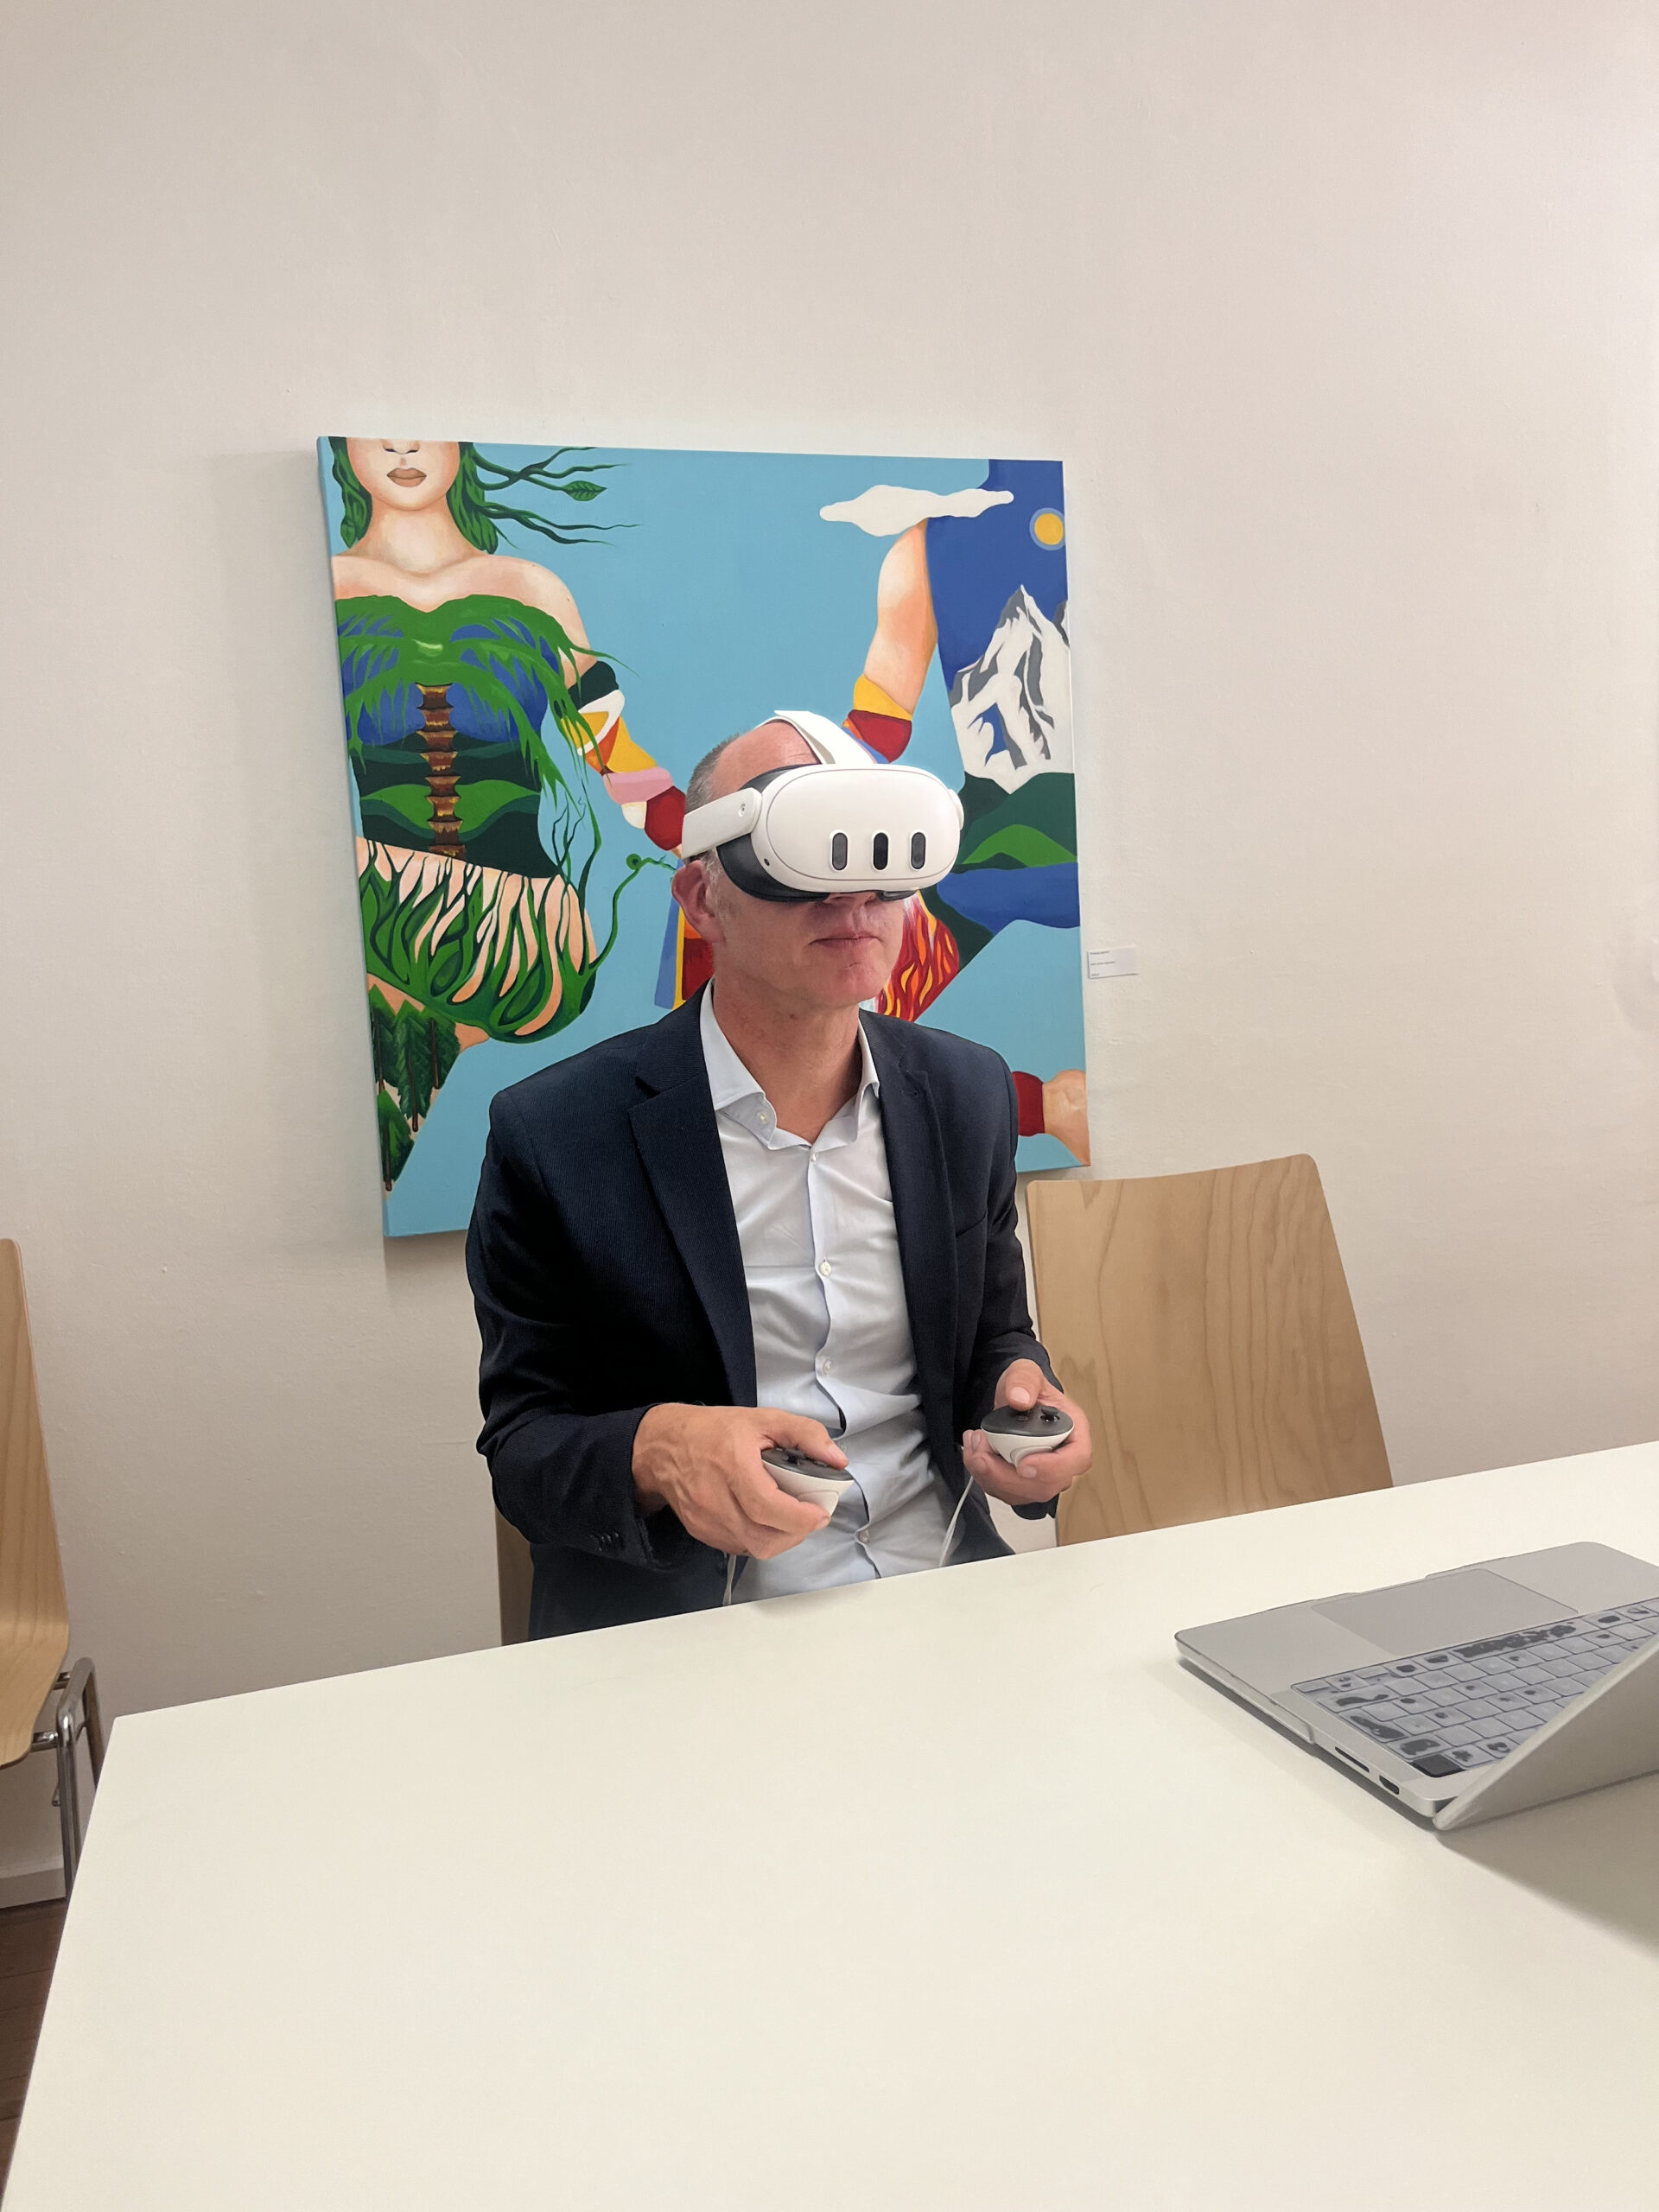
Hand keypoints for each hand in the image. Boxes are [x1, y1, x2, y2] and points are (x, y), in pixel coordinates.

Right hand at [633, 1404, 843, 1556]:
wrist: (663, 1445)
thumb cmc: (713, 1430)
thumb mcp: (763, 1418)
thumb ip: (805, 1434)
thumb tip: (837, 1460)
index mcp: (732, 1466)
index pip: (769, 1508)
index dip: (801, 1518)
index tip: (820, 1512)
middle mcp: (715, 1499)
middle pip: (763, 1538)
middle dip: (796, 1533)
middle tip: (809, 1516)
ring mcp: (705, 1520)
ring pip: (753, 1549)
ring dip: (779, 1539)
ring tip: (788, 1518)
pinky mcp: (701, 1532)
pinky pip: (738, 1547)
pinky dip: (758, 1538)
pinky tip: (763, 1519)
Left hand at [961, 1358, 1091, 1507]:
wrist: (1013, 1399)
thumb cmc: (1027, 1389)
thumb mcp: (1025, 1373)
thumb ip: (1024, 1381)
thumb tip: (1020, 1399)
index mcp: (1074, 1431)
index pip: (1077, 1459)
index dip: (1052, 1468)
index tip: (1023, 1464)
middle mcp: (1063, 1459)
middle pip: (1044, 1485)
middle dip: (1005, 1473)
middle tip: (980, 1451)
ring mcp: (1044, 1475)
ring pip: (1021, 1493)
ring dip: (989, 1474)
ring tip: (974, 1444)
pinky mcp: (1023, 1483)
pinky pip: (1005, 1492)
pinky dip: (984, 1476)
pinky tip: (975, 1452)